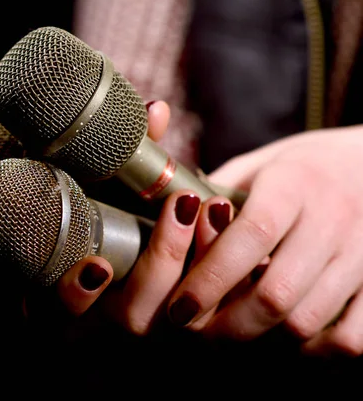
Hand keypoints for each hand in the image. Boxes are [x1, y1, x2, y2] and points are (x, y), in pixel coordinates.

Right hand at [23, 101, 233, 336]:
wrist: (165, 211)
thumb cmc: (119, 189)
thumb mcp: (116, 168)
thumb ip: (129, 146)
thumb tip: (158, 111)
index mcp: (81, 276)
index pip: (62, 306)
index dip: (75, 294)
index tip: (98, 265)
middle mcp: (118, 302)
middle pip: (134, 314)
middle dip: (163, 260)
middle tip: (182, 205)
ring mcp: (158, 310)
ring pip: (178, 316)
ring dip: (200, 263)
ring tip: (216, 207)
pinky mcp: (194, 307)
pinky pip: (217, 313)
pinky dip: (231, 280)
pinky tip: (242, 237)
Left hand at [168, 125, 362, 356]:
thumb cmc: (305, 165)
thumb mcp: (258, 164)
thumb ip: (216, 190)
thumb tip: (169, 216)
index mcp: (292, 183)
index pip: (251, 234)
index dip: (211, 275)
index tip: (179, 305)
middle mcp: (331, 218)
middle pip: (277, 291)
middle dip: (227, 322)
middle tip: (197, 328)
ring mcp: (362, 252)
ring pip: (308, 318)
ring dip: (262, 335)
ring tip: (231, 330)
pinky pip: (351, 337)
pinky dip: (314, 348)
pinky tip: (287, 333)